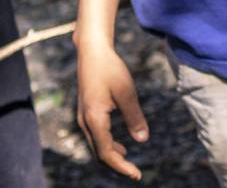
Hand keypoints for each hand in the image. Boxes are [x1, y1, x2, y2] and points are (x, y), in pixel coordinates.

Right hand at [76, 43, 149, 179]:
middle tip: (136, 173)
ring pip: (96, 146)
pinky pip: (95, 137)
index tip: (137, 175)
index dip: (122, 167)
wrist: (91, 51)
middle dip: (117, 166)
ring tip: (129, 163)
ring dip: (112, 157)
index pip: (107, 153)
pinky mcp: (85, 113)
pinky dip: (107, 146)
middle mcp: (85, 122)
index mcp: (94, 119)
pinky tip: (121, 146)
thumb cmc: (110, 68)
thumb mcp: (126, 91)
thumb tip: (143, 139)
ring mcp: (83, 118)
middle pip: (99, 154)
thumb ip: (134, 116)